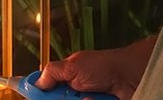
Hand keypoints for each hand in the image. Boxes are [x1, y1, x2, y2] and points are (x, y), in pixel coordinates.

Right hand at [34, 36, 155, 99]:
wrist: (130, 76)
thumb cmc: (105, 66)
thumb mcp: (74, 65)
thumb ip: (52, 72)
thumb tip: (36, 82)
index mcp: (65, 78)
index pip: (45, 90)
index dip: (39, 94)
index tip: (33, 94)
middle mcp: (73, 92)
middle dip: (61, 98)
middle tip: (71, 93)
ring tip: (90, 96)